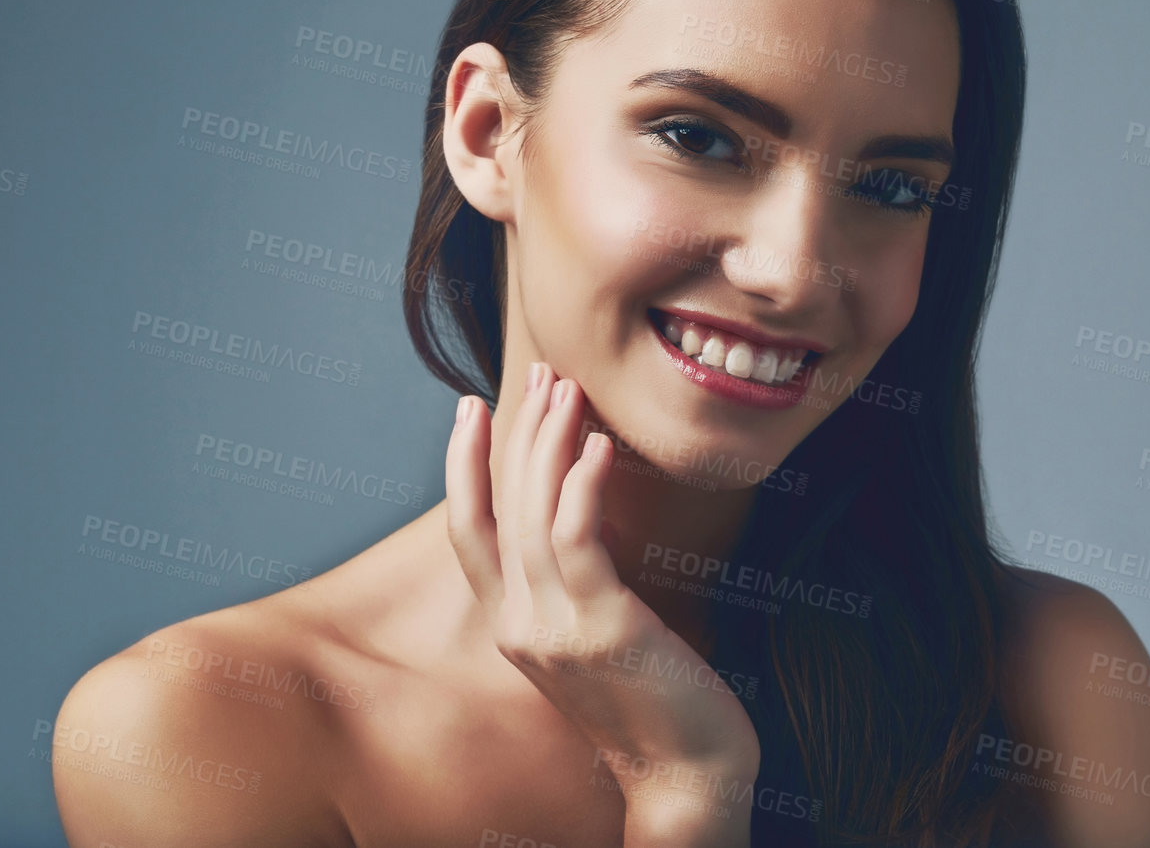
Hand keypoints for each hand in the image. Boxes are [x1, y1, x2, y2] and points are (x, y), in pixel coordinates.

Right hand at [444, 363, 761, 838]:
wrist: (686, 776)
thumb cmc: (655, 700)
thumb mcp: (596, 635)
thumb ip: (575, 585)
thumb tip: (577, 517)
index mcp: (513, 626)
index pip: (469, 531)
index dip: (464, 466)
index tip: (471, 407)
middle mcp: (519, 627)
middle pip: (501, 508)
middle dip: (518, 432)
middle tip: (541, 373)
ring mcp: (553, 630)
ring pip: (535, 515)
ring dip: (549, 443)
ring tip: (568, 390)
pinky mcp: (600, 629)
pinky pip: (579, 541)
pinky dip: (584, 486)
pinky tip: (598, 445)